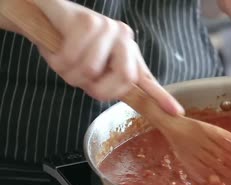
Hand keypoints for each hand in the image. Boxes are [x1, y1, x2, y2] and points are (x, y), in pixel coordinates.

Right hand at [25, 0, 183, 114]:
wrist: (45, 16)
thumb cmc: (68, 45)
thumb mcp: (92, 69)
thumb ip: (109, 83)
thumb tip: (126, 100)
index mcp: (128, 54)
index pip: (147, 79)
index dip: (162, 97)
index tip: (176, 112)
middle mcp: (124, 39)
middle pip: (124, 78)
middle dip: (97, 88)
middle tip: (80, 81)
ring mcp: (108, 27)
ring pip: (90, 70)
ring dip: (69, 73)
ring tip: (64, 61)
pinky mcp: (86, 20)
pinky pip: (72, 55)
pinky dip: (59, 60)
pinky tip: (56, 49)